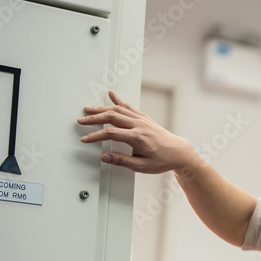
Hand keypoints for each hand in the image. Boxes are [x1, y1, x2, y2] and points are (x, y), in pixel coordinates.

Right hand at [77, 91, 197, 174]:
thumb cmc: (162, 160)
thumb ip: (122, 161)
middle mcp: (139, 125)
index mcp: (138, 138)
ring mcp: (142, 120)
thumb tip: (105, 157)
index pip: (111, 134)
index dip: (95, 136)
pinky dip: (118, 100)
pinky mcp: (144, 118)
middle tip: (81, 120)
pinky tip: (110, 94)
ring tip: (88, 109)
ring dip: (102, 108)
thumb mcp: (142, 166)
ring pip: (119, 109)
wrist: (179, 153)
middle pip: (112, 116)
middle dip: (94, 118)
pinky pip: (129, 106)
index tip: (85, 139)